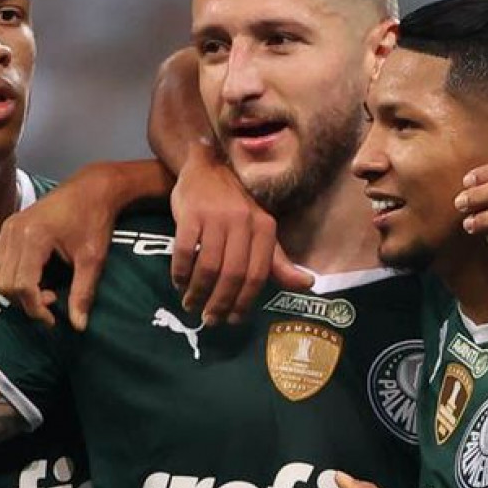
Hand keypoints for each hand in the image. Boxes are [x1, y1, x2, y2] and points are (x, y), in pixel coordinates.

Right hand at [0, 164, 122, 329]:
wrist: (92, 188)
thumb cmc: (94, 219)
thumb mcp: (93, 259)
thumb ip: (83, 293)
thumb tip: (78, 326)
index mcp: (33, 237)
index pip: (21, 285)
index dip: (35, 307)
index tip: (53, 317)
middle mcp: (13, 232)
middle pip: (3, 283)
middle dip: (24, 301)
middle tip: (52, 300)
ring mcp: (8, 228)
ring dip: (13, 291)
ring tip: (41, 290)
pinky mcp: (8, 228)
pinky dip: (8, 277)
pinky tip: (32, 278)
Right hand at [171, 142, 311, 324]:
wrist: (207, 167)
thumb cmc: (235, 206)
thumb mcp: (260, 230)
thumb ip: (278, 261)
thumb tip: (308, 284)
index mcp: (265, 228)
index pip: (257, 274)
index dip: (244, 302)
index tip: (233, 319)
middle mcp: (243, 222)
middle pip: (233, 274)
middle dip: (220, 303)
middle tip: (210, 320)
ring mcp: (215, 217)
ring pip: (208, 266)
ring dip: (198, 292)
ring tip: (191, 304)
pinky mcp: (190, 214)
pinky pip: (184, 251)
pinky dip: (180, 272)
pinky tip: (178, 282)